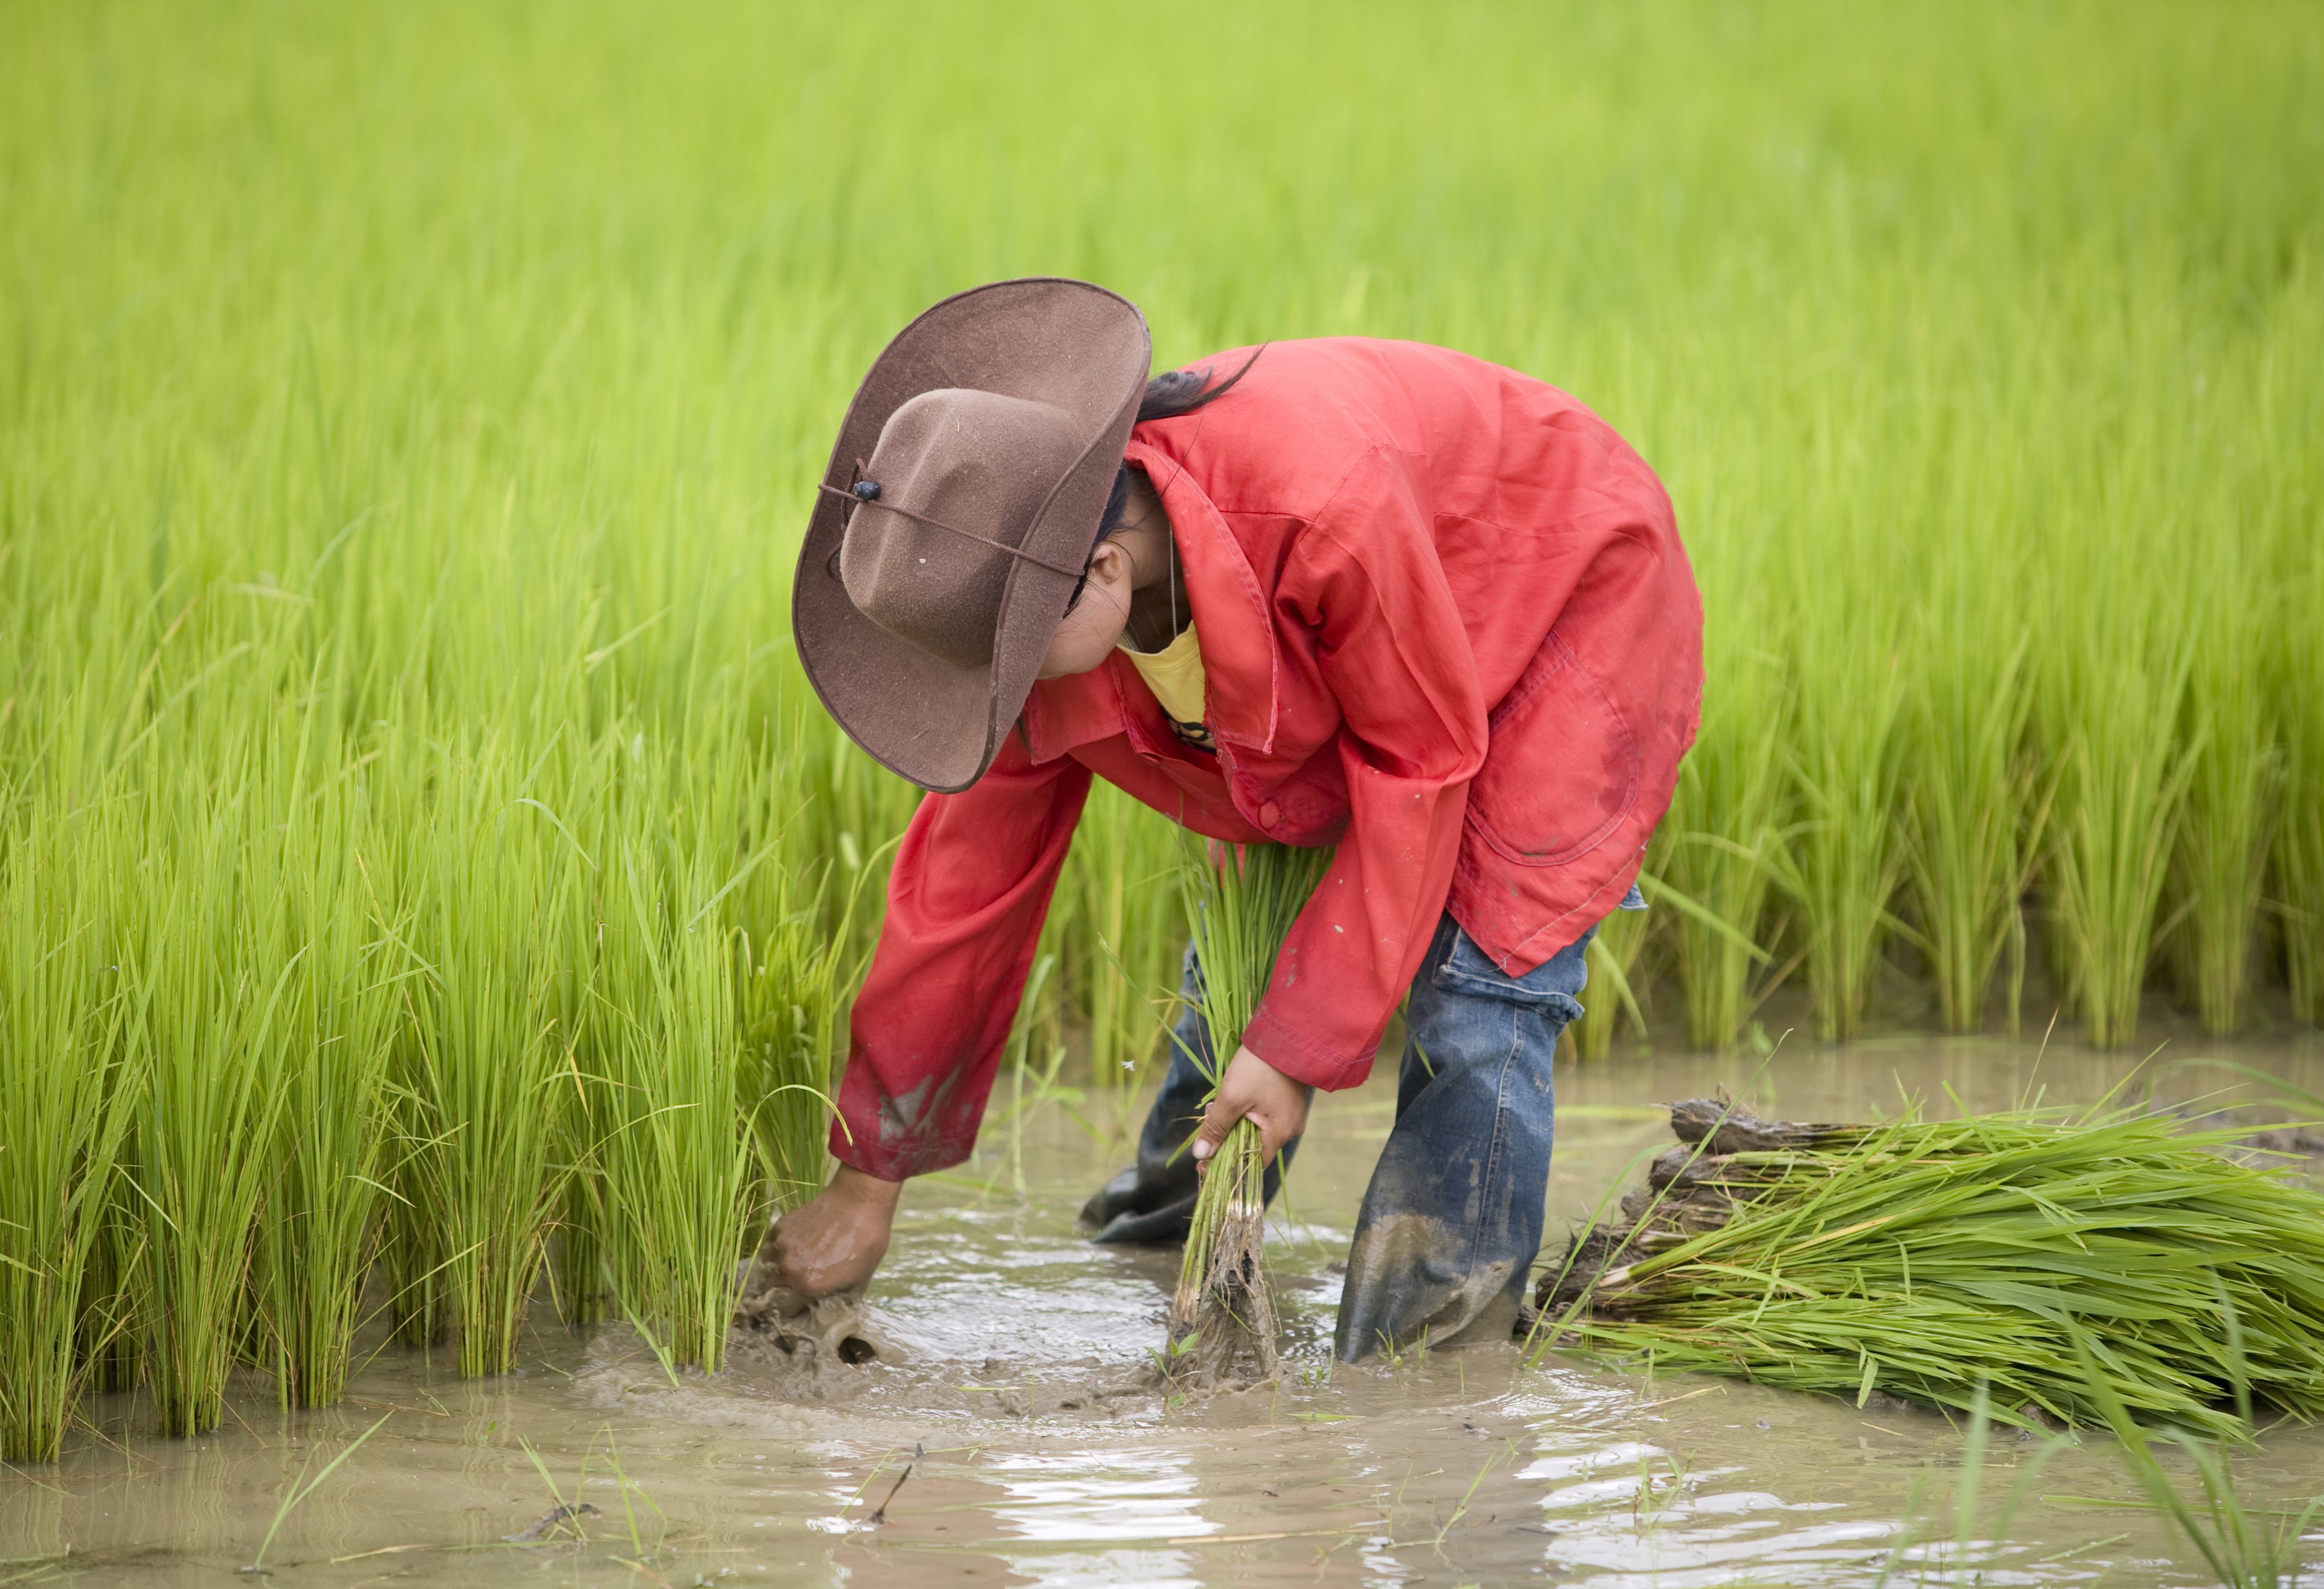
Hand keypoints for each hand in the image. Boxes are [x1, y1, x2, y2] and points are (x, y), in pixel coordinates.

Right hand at [759, 1165, 901, 1296]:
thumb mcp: (859, 1280)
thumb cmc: (866, 1243)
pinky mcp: (780, 1226)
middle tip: (795, 1283)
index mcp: (807, 1286)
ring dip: (779, 1267)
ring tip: (796, 1261)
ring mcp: (781, 1246)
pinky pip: (773, 1244)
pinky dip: (781, 1247)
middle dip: (781, 1289)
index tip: (797, 1305)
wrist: (859, 1202)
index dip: (791, 1309)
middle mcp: (788, 1269)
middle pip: (772, 1288)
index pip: (785, 1310)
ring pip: (769, 1266)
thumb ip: (840, 1298)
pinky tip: (798, 1241)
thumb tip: (834, 1308)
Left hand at [1189, 1044, 1308, 1172]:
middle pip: (1252, 1147)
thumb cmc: (1259, 1066)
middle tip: (1206, 1124)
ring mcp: (1291, 1114)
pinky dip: (1245, 1113)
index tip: (1203, 1163)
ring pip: (1256, 1130)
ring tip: (1214, 1106)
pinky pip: (1264, 1116)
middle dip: (1225, 1139)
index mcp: (1280, 1133)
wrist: (1287, 1032)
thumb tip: (1201, 1155)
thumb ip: (1216, 1128)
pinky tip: (1231, 1098)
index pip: (1251, 1165)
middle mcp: (1290, 1129)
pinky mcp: (1288, 1100)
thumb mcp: (1232, 1097)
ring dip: (1233, 1123)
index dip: (1226, 1166)